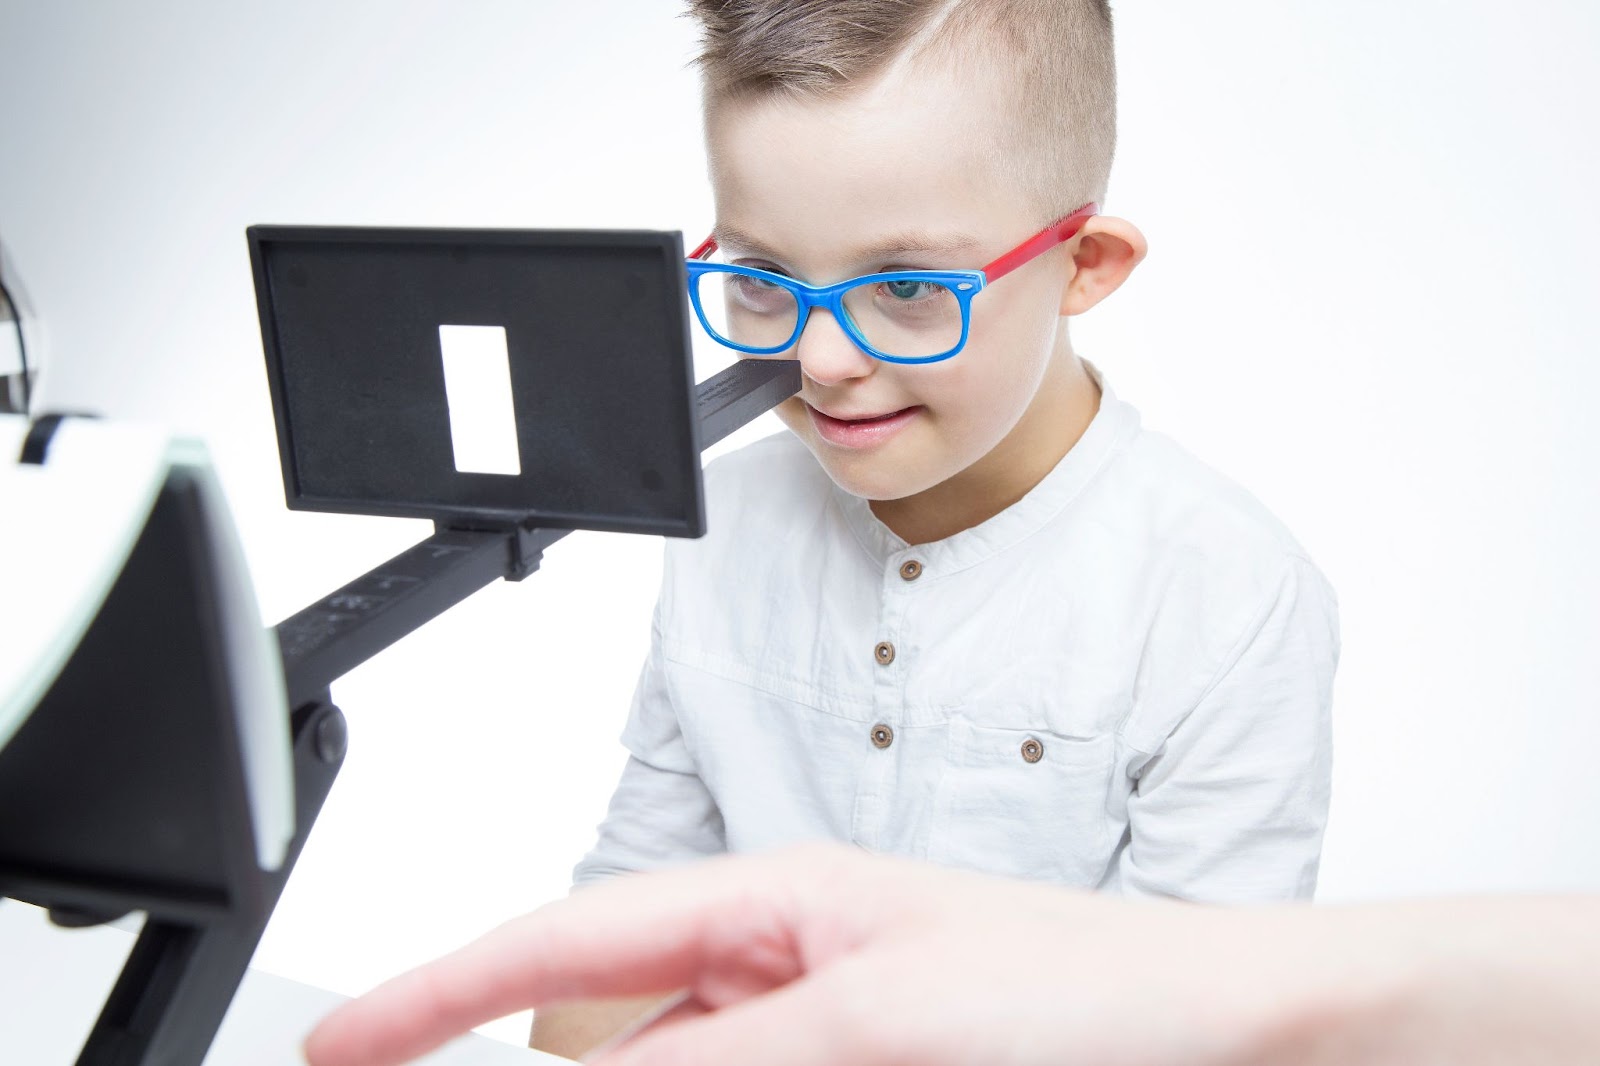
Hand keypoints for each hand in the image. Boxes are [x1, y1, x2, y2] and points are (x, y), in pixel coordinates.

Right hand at [302, 844, 1316, 1065]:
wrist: (1231, 1043)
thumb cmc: (1095, 987)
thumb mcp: (885, 1014)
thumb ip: (731, 1051)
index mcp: (775, 907)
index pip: (571, 942)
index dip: (445, 990)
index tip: (346, 1043)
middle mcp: (785, 975)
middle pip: (609, 1035)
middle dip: (521, 1060)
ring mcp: (824, 1046)